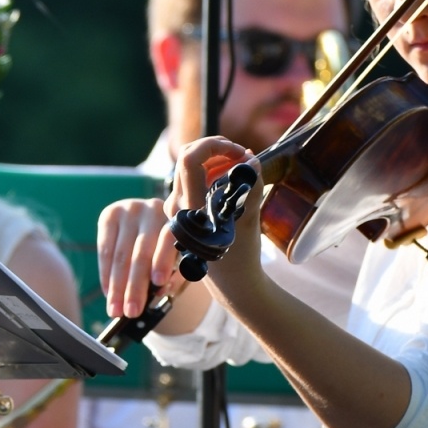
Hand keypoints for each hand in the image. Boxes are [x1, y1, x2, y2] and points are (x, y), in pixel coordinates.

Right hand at [97, 198, 183, 317]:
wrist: (151, 221)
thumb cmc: (169, 247)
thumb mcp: (179, 257)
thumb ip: (176, 273)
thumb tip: (162, 290)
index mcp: (178, 217)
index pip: (169, 239)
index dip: (163, 260)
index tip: (159, 283)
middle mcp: (153, 209)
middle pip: (141, 252)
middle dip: (135, 286)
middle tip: (132, 311)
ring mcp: (129, 209)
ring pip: (120, 254)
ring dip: (117, 286)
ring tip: (116, 309)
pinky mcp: (110, 214)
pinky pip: (105, 249)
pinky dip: (105, 274)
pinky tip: (107, 292)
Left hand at [166, 136, 265, 297]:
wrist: (232, 281)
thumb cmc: (242, 254)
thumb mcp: (249, 219)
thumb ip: (250, 187)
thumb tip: (251, 160)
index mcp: (189, 206)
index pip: (189, 159)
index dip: (215, 146)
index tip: (240, 153)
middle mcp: (177, 203)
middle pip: (188, 156)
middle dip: (217, 149)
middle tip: (242, 157)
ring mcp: (177, 205)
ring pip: (191, 166)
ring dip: (216, 159)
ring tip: (242, 168)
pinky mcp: (184, 207)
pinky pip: (194, 178)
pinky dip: (213, 171)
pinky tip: (233, 179)